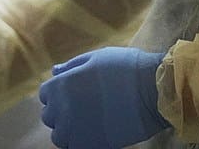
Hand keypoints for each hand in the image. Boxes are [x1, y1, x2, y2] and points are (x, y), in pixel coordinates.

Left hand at [38, 47, 169, 148]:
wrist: (153, 91)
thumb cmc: (125, 68)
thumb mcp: (95, 58)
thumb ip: (71, 66)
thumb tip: (54, 71)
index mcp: (61, 86)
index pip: (45, 94)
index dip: (58, 92)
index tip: (73, 92)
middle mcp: (63, 110)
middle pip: (50, 116)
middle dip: (62, 111)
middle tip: (83, 106)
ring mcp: (75, 130)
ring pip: (60, 136)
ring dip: (69, 130)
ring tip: (88, 122)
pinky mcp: (90, 145)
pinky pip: (74, 147)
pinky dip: (80, 141)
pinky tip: (95, 131)